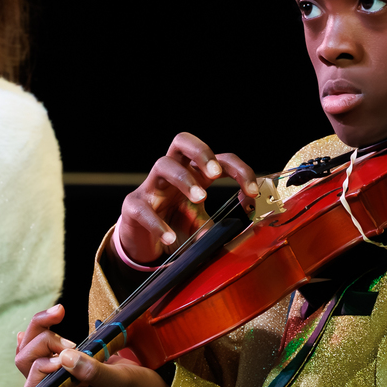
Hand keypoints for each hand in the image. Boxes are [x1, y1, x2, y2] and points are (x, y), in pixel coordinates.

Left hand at [16, 304, 168, 386]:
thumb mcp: (123, 382)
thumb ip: (94, 373)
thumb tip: (64, 357)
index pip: (35, 382)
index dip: (43, 360)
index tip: (71, 348)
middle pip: (27, 364)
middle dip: (40, 340)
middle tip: (70, 336)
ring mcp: (62, 380)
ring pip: (31, 354)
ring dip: (40, 331)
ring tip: (60, 316)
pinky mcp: (69, 368)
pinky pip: (43, 352)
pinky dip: (39, 334)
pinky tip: (43, 322)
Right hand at [120, 132, 258, 263]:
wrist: (147, 245)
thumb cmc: (177, 226)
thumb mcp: (204, 225)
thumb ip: (224, 225)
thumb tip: (245, 226)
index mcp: (196, 174)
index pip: (220, 159)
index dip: (240, 170)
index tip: (253, 191)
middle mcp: (174, 173)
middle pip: (182, 141)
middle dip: (202, 152)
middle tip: (215, 173)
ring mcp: (151, 187)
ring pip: (163, 164)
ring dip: (184, 179)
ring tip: (200, 199)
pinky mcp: (133, 206)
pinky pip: (142, 208)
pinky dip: (157, 223)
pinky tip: (170, 237)